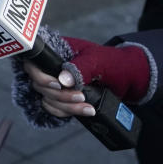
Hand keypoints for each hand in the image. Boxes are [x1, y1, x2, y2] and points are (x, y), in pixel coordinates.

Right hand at [23, 36, 151, 116]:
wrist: (128, 78)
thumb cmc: (113, 62)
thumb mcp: (98, 61)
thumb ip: (80, 68)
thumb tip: (62, 79)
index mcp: (57, 51)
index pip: (34, 62)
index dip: (40, 76)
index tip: (57, 84)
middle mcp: (52, 67)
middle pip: (39, 85)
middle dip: (60, 95)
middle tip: (80, 96)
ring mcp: (56, 83)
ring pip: (47, 99)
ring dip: (65, 106)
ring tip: (86, 107)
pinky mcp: (62, 97)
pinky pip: (54, 108)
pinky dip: (66, 112)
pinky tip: (84, 111)